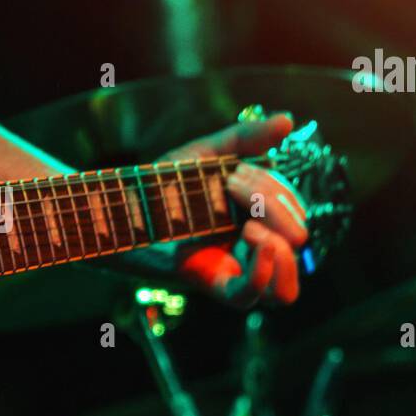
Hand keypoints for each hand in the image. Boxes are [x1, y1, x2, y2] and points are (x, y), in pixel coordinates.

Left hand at [159, 113, 308, 306]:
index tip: (237, 173)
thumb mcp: (207, 154)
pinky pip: (249, 296)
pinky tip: (253, 238)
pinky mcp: (207, 284)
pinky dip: (264, 273)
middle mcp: (250, 254)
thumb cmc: (160, 183)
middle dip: (274, 207)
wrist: (119, 203)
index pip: (297, 219)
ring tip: (250, 227)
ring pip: (286, 288)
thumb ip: (247, 138)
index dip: (282, 195)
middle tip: (232, 185)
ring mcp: (231, 273)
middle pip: (293, 244)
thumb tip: (288, 120)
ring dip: (281, 249)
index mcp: (258, 225)